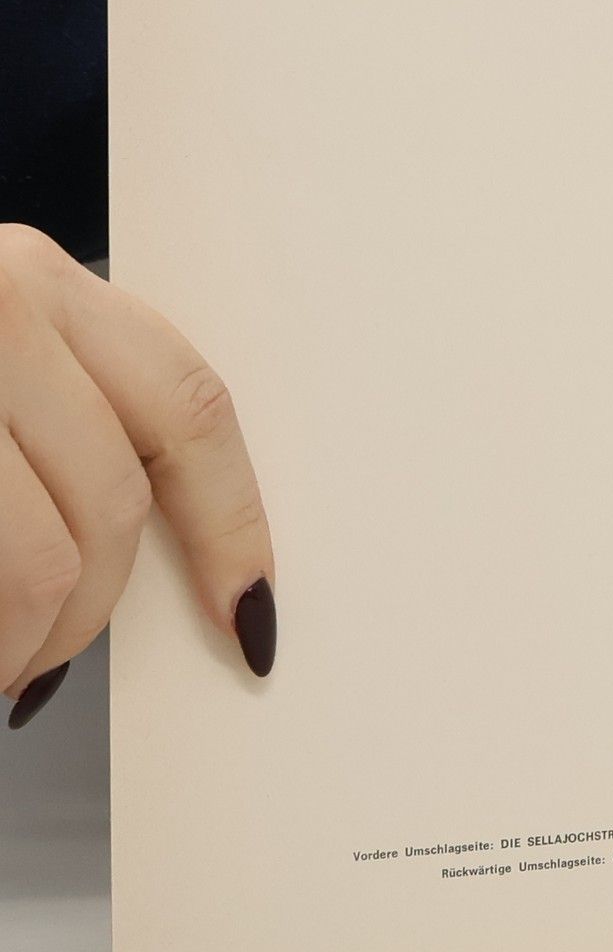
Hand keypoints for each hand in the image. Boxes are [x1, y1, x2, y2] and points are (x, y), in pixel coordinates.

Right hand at [0, 225, 273, 729]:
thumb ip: (56, 416)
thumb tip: (150, 561)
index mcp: (32, 281)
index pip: (190, 411)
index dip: (234, 524)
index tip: (251, 615)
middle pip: (112, 502)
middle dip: (88, 616)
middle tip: (36, 670)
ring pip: (36, 558)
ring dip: (19, 641)